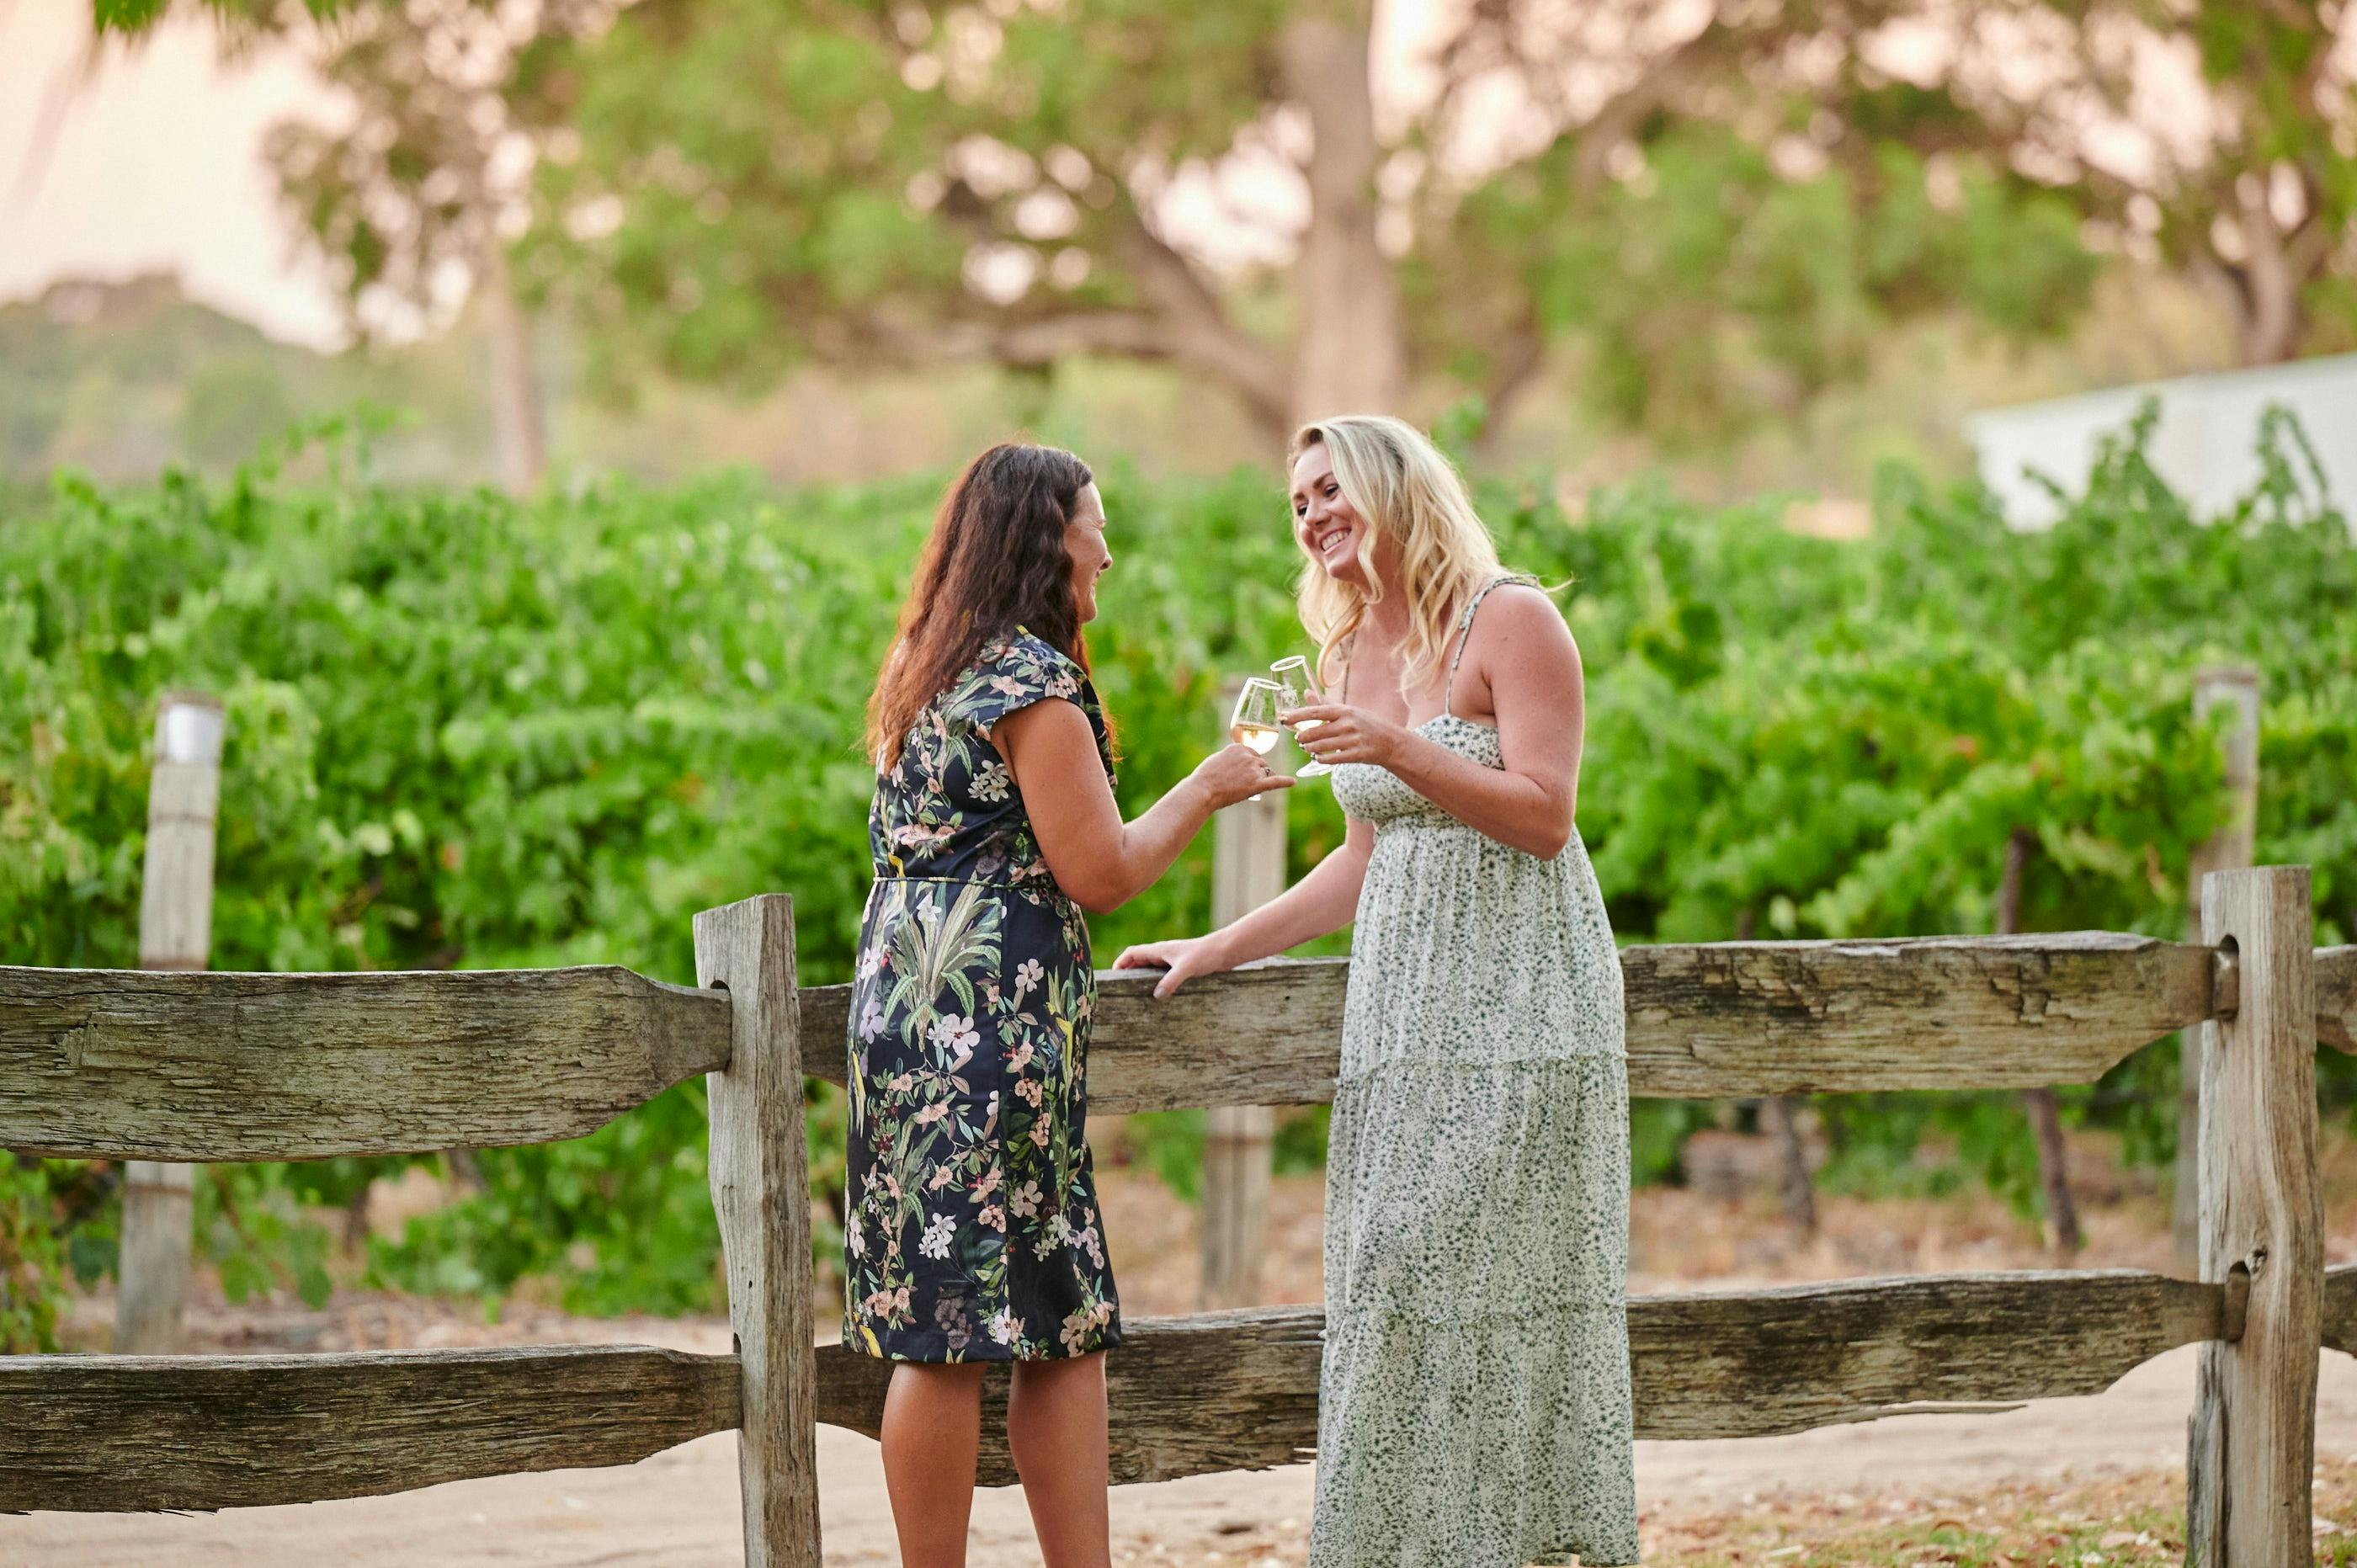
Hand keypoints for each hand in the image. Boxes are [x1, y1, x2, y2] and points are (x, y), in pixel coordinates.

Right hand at [1112, 935, 1232, 998]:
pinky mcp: (1181, 967)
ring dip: (1141, 978)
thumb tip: (1157, 996)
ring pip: (1150, 968)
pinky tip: (1159, 995)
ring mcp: (1172, 960)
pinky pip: (1162, 974)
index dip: (1120, 963)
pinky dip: (1156, 982)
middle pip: (1138, 961)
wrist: (1225, 951)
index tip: (1112, 977)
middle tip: (1120, 990)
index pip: (1132, 953)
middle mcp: (1163, 954)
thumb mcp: (1186, 968)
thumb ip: (1171, 981)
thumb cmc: (1205, 954)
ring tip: (1136, 995)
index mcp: (1159, 950)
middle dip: (1127, 973)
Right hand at [1189, 742, 1293, 811]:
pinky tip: (1293, 782)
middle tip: (1237, 783)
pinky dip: (1285, 782)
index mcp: (1240, 747)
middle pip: (1261, 764)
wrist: (1203, 790)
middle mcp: (1249, 756)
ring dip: (1259, 780)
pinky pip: (1275, 782)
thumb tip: (1240, 763)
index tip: (1238, 773)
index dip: (1248, 765)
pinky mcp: (1257, 784)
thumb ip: (1233, 758)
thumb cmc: (1206, 777)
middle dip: (1254, 773)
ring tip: (1241, 788)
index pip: (1253, 755)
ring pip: (1265, 773)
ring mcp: (1254, 770)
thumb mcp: (1218, 759)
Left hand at [1280, 703, 1408, 768]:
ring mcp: (1352, 740)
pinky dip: (1321, 758)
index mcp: (1344, 711)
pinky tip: (1317, 757)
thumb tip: (1307, 693)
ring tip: (1306, 747)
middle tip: (1298, 738)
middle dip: (1303, 736)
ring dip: (1310, 748)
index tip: (1284, 719)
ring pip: (1321, 746)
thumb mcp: (1348, 711)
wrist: (1390, 742)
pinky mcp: (1356, 755)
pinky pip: (1332, 758)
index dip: (1298, 716)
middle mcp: (1348, 724)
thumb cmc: (1366, 724)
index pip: (1316, 712)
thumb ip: (1326, 705)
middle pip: (1316, 731)